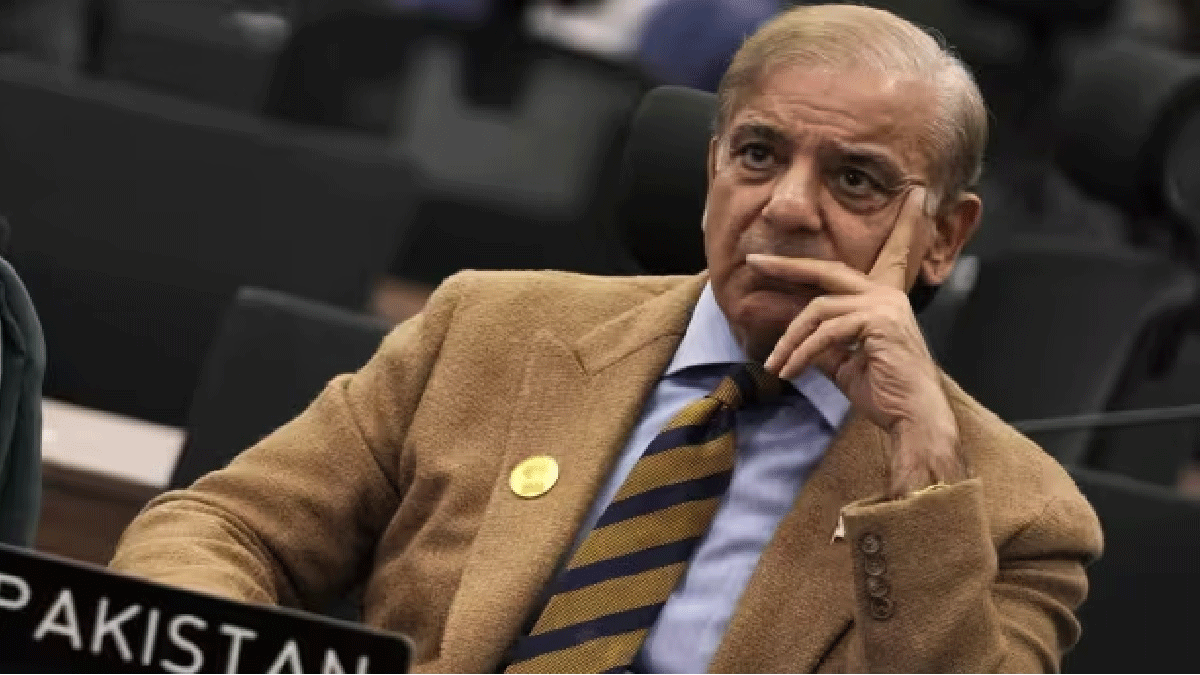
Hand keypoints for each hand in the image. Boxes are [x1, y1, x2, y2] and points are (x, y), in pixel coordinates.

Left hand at [748, 186, 966, 497]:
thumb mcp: (845, 361)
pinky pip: (825, 332)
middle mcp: (886, 294)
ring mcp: (884, 305)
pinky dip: (802, 352)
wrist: (913, 419)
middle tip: (753, 261)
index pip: (883, 255)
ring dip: (790, 340)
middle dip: (786, 266)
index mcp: (884, 298)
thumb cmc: (885, 392)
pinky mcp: (878, 322)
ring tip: (776, 366)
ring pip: (817, 310)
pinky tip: (789, 371)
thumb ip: (824, 342)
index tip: (914, 197)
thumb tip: (795, 337)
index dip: (897, 226)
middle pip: (826, 270)